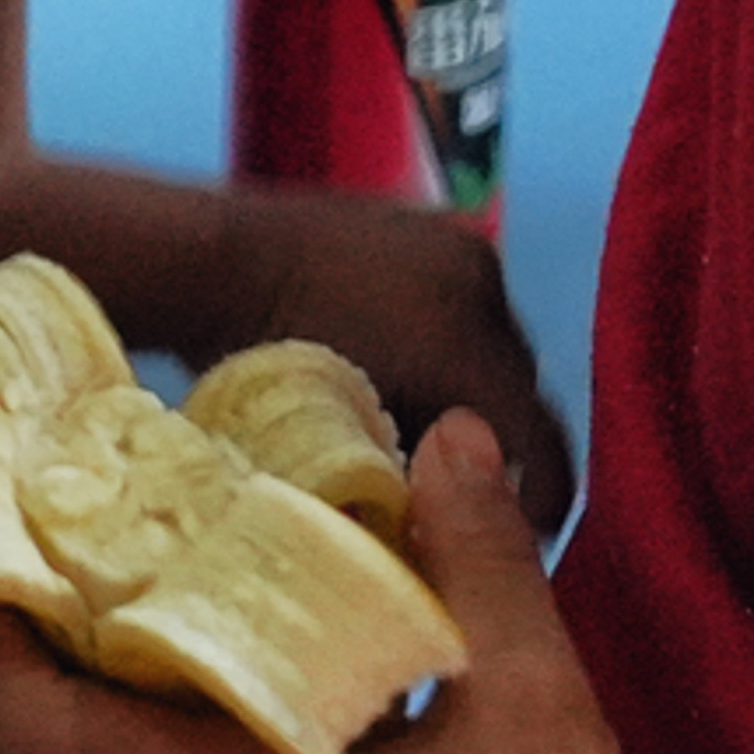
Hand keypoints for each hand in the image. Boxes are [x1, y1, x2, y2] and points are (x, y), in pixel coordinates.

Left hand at [223, 189, 571, 535]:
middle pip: (516, 387)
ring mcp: (459, 245)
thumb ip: (417, 480)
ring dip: (468, 382)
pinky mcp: (435, 226)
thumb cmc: (261, 364)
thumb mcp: (348, 441)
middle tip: (455, 478)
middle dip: (492, 435)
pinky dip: (447, 337)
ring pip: (493, 342)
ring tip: (418, 418)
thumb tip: (457, 519)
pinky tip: (400, 361)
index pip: (540, 437)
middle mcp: (482, 284)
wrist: (212, 261)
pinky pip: (465, 300)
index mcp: (466, 346)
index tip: (531, 528)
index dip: (542, 494)